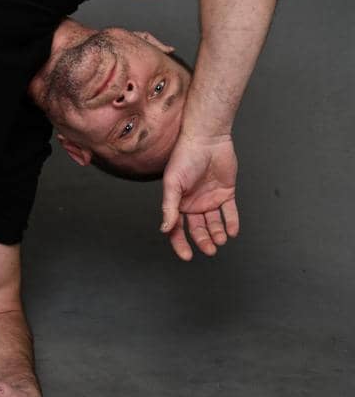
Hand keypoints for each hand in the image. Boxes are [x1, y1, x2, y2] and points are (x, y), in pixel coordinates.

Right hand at [158, 133, 240, 260]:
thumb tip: (164, 229)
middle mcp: (193, 203)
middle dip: (203, 241)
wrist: (207, 140)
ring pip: (214, 223)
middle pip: (198, 229)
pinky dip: (231, 223)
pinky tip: (232, 232)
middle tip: (210, 249)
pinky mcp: (226, 194)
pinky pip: (230, 213)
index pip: (177, 228)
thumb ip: (169, 208)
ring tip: (220, 239)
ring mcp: (210, 199)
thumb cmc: (184, 158)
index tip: (187, 256)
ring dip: (217, 234)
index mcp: (177, 203)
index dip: (180, 243)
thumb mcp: (172, 184)